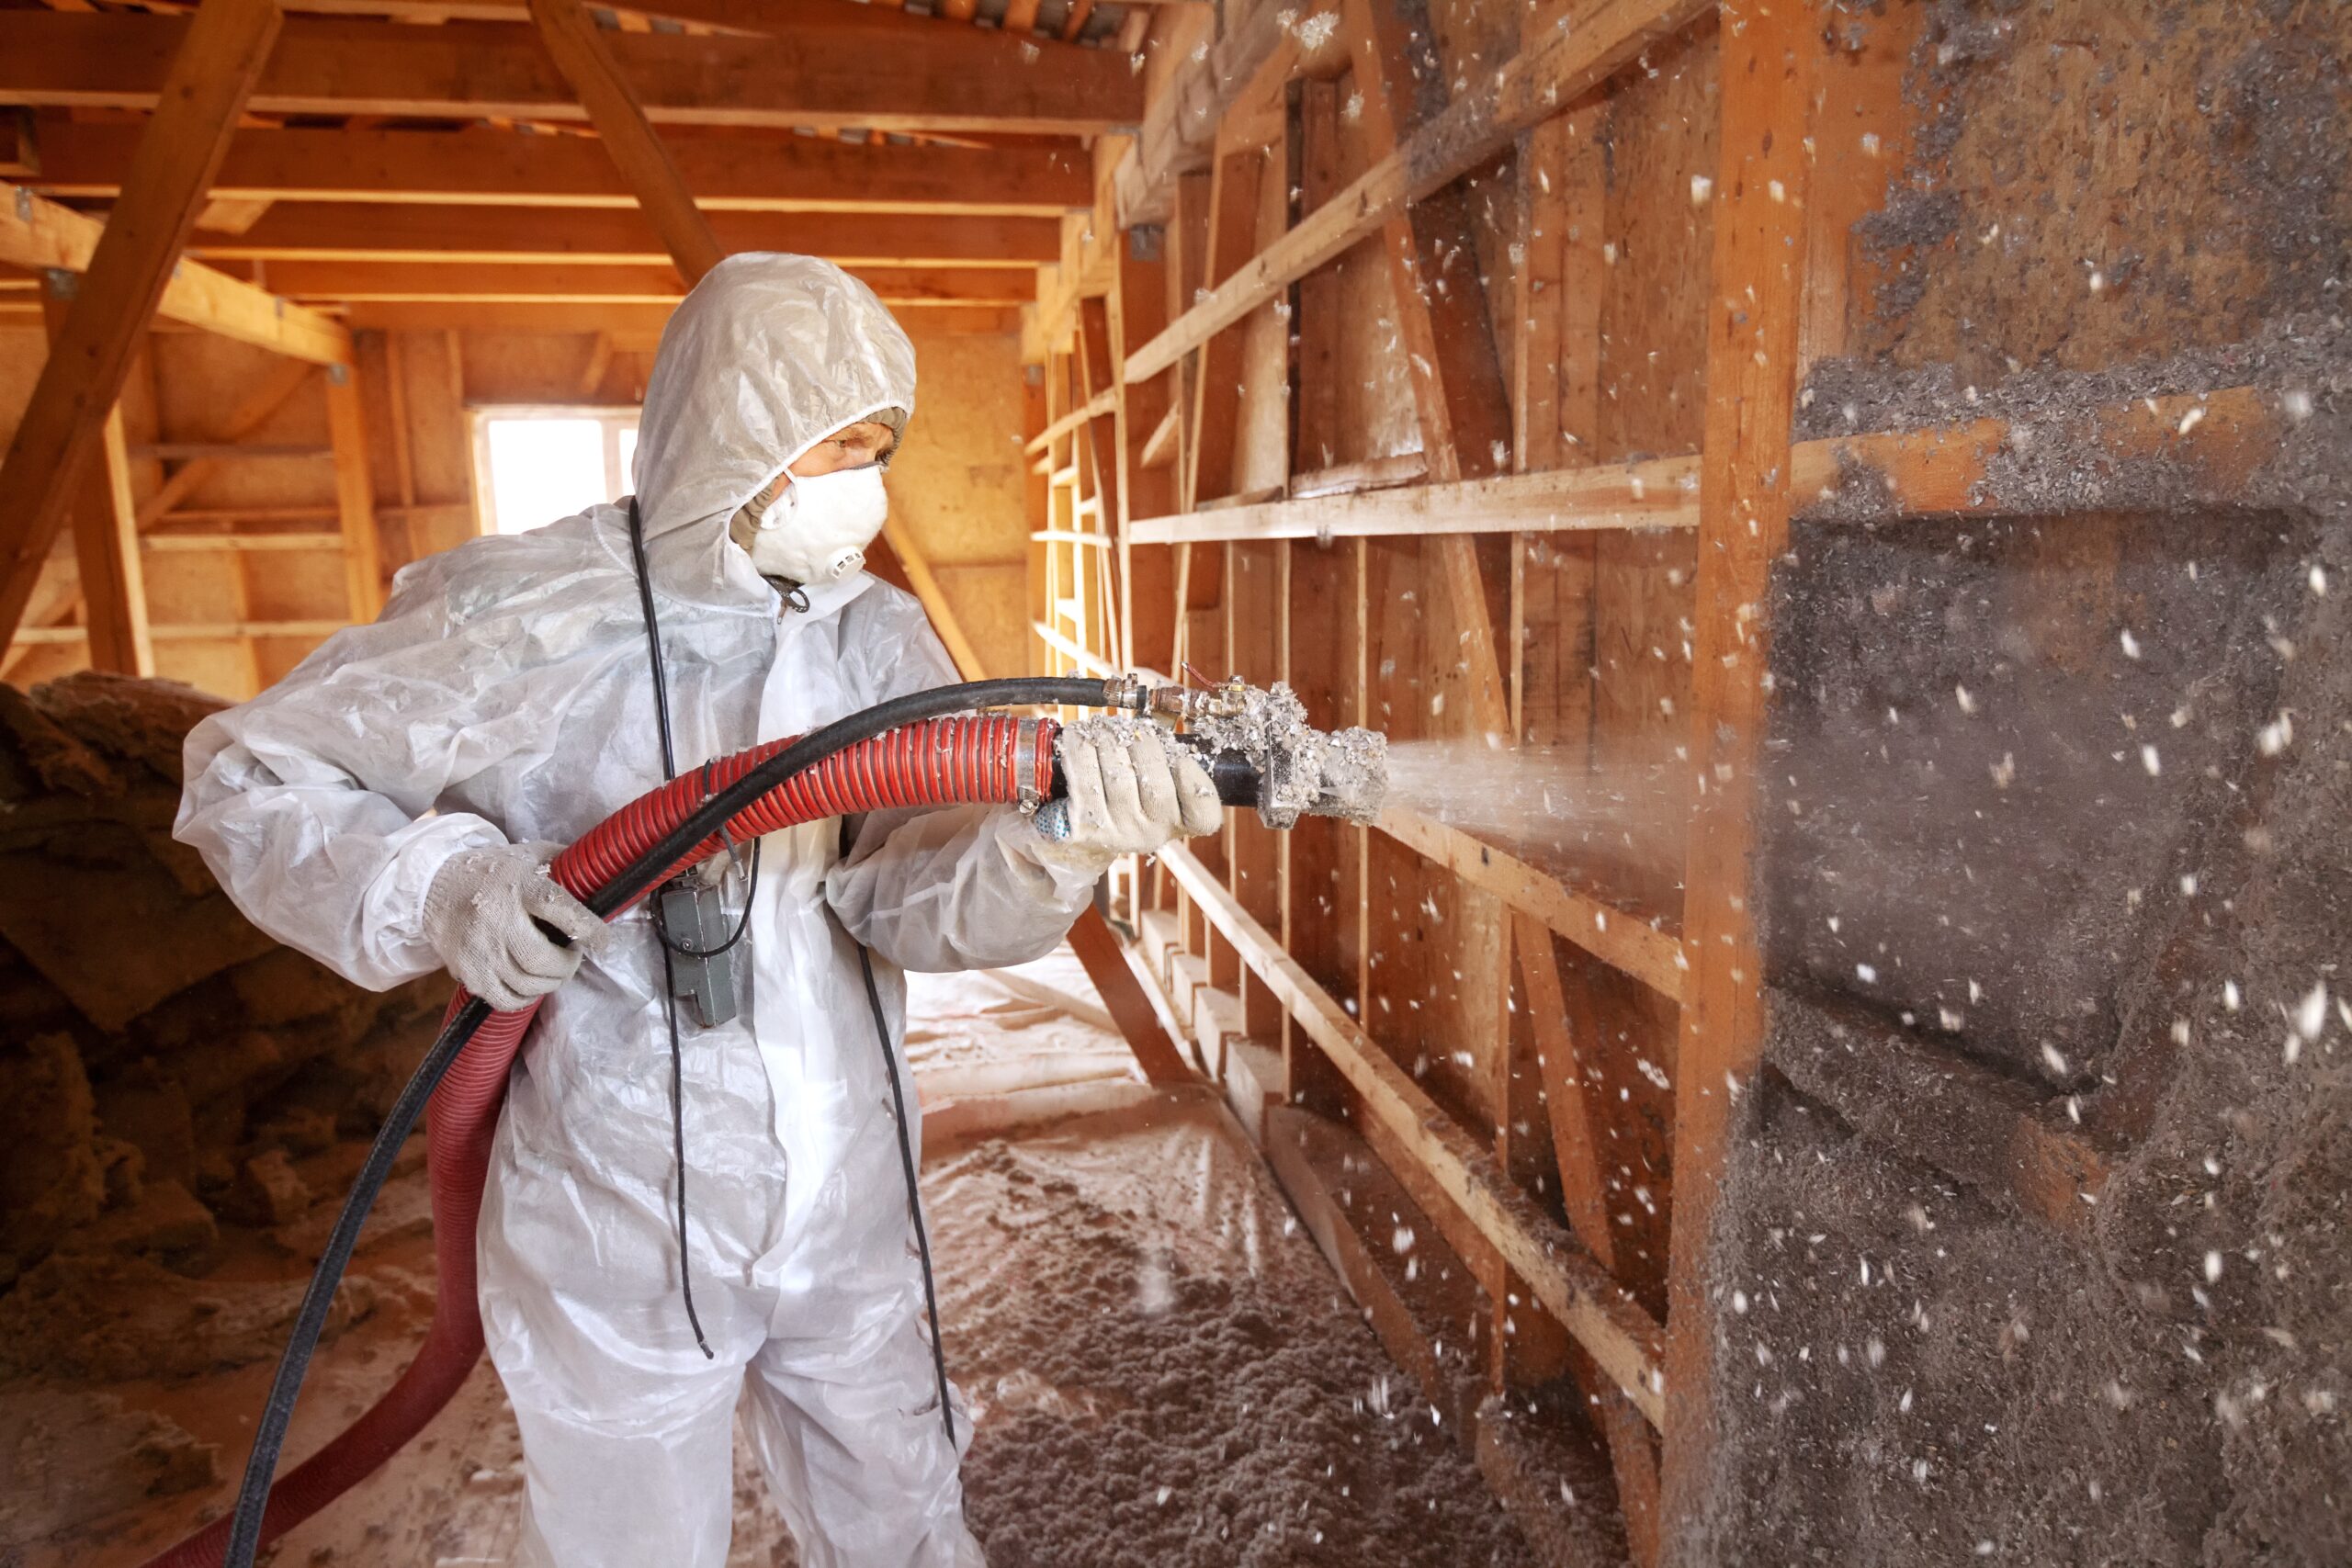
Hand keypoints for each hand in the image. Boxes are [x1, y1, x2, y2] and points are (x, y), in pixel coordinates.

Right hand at [422, 842, 605, 1010]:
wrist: (433, 886)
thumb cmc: (491, 871)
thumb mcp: (527, 855)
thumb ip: (562, 861)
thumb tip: (601, 871)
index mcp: (519, 886)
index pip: (562, 910)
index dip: (590, 930)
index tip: (604, 941)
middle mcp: (497, 919)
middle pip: (542, 960)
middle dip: (568, 965)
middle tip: (572, 957)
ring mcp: (478, 948)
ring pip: (526, 984)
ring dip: (550, 983)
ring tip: (554, 970)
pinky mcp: (466, 970)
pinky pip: (504, 999)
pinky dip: (525, 997)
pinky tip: (530, 984)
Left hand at [1036, 719, 1221, 871]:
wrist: (1084, 841)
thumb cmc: (1128, 800)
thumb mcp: (1158, 789)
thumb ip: (1168, 764)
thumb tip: (1153, 725)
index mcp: (1179, 824)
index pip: (1203, 814)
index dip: (1194, 781)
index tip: (1181, 760)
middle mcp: (1151, 834)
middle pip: (1155, 783)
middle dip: (1141, 743)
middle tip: (1130, 729)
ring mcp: (1116, 833)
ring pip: (1117, 774)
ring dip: (1108, 740)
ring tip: (1103, 728)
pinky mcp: (1083, 826)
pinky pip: (1083, 776)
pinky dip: (1079, 747)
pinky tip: (1078, 735)